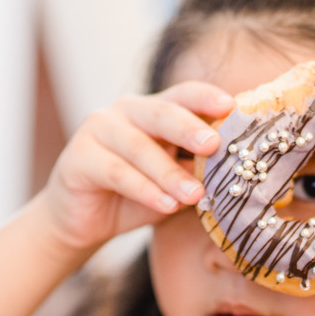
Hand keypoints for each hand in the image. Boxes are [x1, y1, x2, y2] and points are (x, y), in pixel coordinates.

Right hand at [37, 81, 233, 251]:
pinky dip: (145, 190)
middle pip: (161, 113)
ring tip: (195, 195)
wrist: (86, 220)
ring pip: (139, 147)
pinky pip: (117, 172)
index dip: (206, 97)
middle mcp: (126, 111)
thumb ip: (198, 169)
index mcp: (154, 109)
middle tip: (213, 144)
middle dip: (189, 128)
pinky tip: (167, 206)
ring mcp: (98, 129)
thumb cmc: (139, 195)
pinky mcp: (78, 157)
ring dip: (170, 173)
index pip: (183, 95)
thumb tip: (237, 170)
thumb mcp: (175, 181)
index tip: (232, 106)